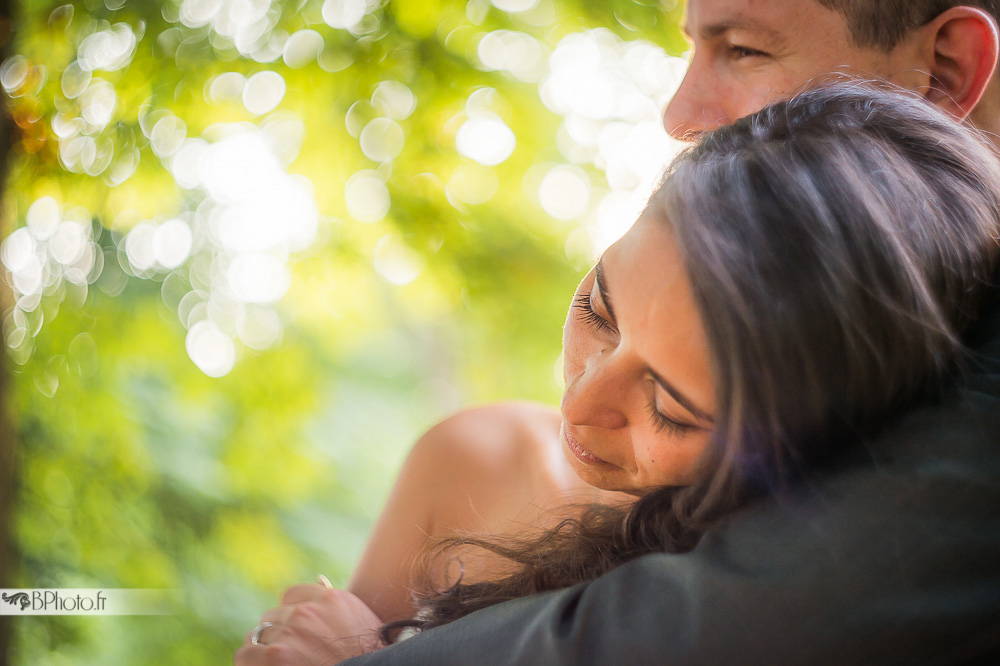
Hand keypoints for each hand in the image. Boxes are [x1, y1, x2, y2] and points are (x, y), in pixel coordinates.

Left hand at [235, 577, 384, 665]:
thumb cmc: (367, 657)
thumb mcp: (359, 621)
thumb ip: (336, 604)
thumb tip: (318, 580)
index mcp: (330, 600)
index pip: (291, 596)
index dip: (291, 617)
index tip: (295, 634)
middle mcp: (307, 612)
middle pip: (272, 616)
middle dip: (278, 635)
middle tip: (289, 656)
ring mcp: (289, 634)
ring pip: (257, 635)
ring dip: (263, 650)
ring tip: (277, 665)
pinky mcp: (274, 656)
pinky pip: (245, 654)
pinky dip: (251, 664)